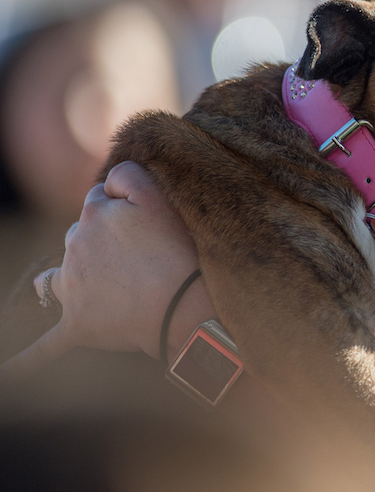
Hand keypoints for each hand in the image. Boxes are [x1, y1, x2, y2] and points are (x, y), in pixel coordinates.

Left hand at [1, 162, 211, 378]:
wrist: (183, 307)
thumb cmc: (177, 252)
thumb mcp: (159, 197)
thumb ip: (128, 175)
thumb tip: (108, 180)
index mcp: (94, 213)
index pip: (99, 199)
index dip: (124, 209)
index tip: (146, 223)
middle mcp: (74, 245)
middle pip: (80, 234)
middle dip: (102, 241)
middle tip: (140, 255)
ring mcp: (71, 287)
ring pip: (62, 275)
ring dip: (78, 277)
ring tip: (110, 288)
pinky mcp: (76, 325)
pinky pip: (43, 348)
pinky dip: (23, 363)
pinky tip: (8, 373)